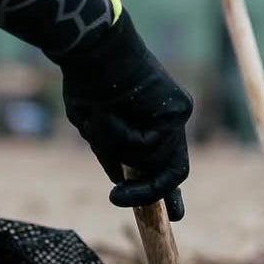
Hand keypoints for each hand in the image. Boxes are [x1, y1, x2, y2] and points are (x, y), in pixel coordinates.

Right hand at [58, 4, 191, 218]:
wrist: (92, 47)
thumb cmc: (86, 81)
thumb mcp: (95, 126)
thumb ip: (110, 151)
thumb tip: (117, 178)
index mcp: (151, 119)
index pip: (165, 161)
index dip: (166, 191)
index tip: (176, 217)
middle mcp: (169, 118)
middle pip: (170, 168)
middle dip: (148, 190)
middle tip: (116, 197)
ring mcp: (176, 115)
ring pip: (151, 160)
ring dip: (117, 148)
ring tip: (98, 115)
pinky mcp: (177, 112)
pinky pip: (148, 146)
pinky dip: (123, 137)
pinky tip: (110, 112)